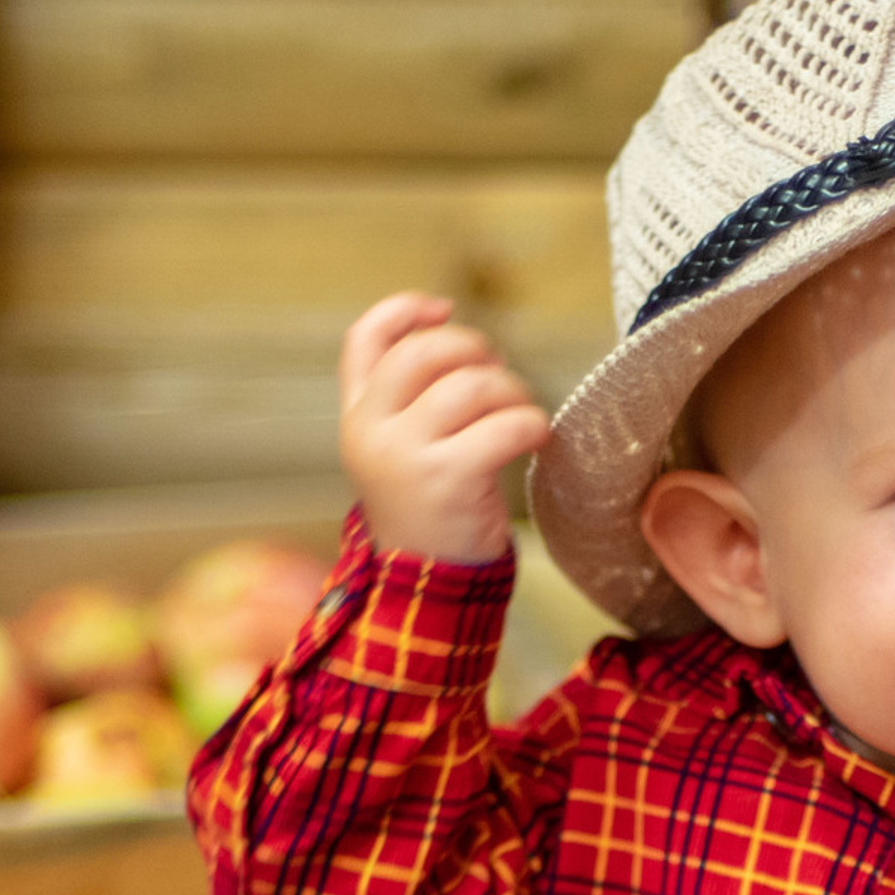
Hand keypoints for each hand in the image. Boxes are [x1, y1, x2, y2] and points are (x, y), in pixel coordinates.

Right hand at [339, 293, 551, 563]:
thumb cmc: (426, 509)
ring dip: (512, 391)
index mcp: (357, 417)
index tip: (446, 308)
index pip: (364, 339)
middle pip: (425, 351)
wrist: (424, 586)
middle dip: (475, 350)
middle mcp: (372, 430)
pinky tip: (537, 439)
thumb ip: (406, 395)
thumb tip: (449, 324)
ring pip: (471, 385)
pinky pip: (505, 427)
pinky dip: (532, 425)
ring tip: (522, 414)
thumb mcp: (396, 448)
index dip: (405, 310)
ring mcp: (407, 455)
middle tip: (499, 376)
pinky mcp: (449, 479)